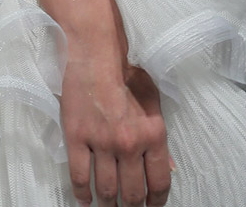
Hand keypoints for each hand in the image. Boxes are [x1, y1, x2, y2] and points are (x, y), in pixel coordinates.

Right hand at [61, 7, 170, 205]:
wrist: (93, 53)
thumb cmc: (125, 73)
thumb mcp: (152, 102)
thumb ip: (160, 138)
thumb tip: (169, 169)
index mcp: (153, 134)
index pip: (160, 183)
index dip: (156, 202)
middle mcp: (129, 143)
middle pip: (132, 194)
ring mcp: (101, 143)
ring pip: (106, 190)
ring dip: (107, 204)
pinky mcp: (76, 138)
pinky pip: (80, 177)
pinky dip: (82, 194)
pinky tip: (85, 200)